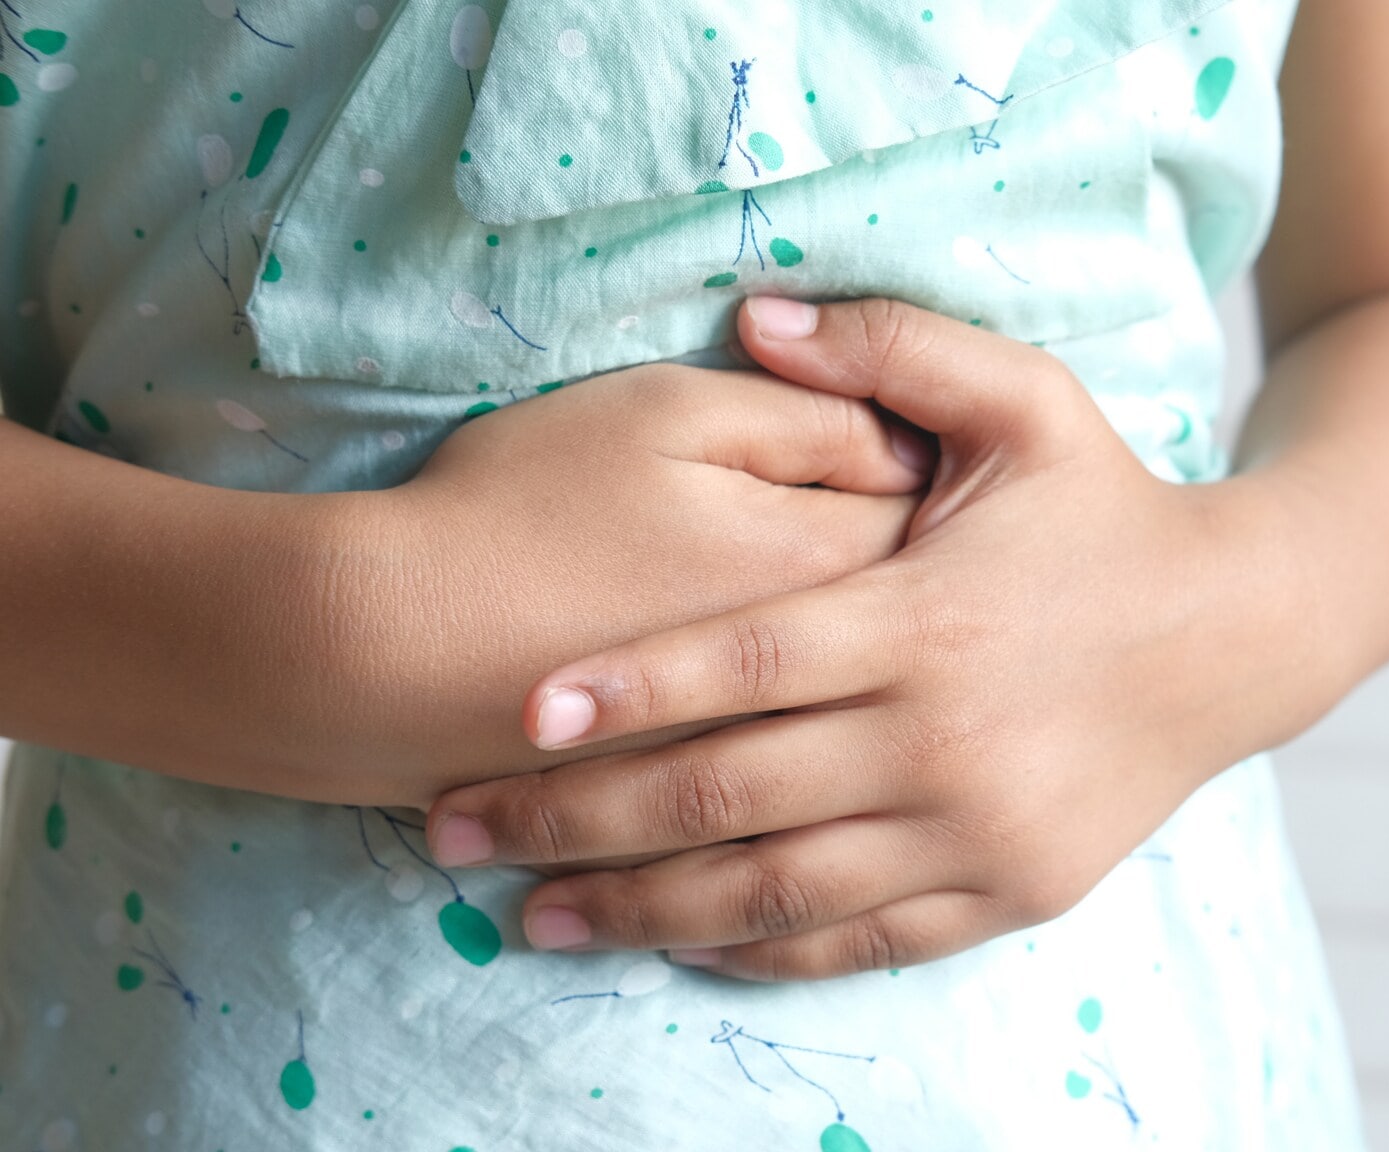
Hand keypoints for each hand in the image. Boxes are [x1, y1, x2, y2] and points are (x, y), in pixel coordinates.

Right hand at [315, 360, 931, 808]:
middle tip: (913, 542)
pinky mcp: (714, 811)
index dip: (941, 474)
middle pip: (925, 630)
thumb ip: (808, 412)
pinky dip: (818, 773)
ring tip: (867, 648)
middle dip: (933, 587)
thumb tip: (905, 440)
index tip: (926, 453)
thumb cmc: (523, 507)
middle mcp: (828, 679)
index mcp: (830, 564)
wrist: (385, 651)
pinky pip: (807, 801)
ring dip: (882, 687)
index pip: (942, 515)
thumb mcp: (667, 412)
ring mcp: (775, 757)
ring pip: (872, 724)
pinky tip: (803, 741)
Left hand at [427, 297, 1330, 978]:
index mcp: (928, 618)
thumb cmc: (1111, 512)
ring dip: (637, 907)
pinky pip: (859, 941)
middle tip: (455, 828)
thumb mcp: (1028, 400)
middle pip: (729, 793)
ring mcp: (977, 831)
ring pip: (776, 890)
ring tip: (527, 914)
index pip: (747, 661)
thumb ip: (893, 346)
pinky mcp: (1007, 890)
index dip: (628, 688)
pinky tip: (675, 936)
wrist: (1239, 636)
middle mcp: (944, 740)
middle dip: (577, 819)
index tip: (518, 715)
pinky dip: (758, 946)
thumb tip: (756, 309)